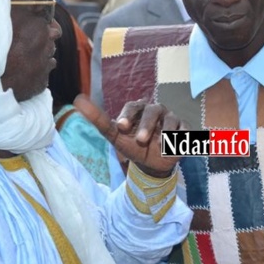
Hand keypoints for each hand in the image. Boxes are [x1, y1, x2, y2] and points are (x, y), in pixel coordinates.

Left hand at [73, 95, 187, 177]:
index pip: (133, 106)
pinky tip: (176, 146)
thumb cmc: (131, 145)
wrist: (151, 163)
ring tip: (160, 145)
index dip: (128, 115)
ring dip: (166, 132)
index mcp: (138, 109)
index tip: (121, 127)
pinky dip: (181, 138)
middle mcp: (156, 110)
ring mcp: (171, 119)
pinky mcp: (184, 130)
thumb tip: (78, 100)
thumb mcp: (114, 135)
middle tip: (141, 140)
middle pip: (153, 111)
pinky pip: (185, 131)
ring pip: (171, 119)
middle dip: (147, 125)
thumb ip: (98, 118)